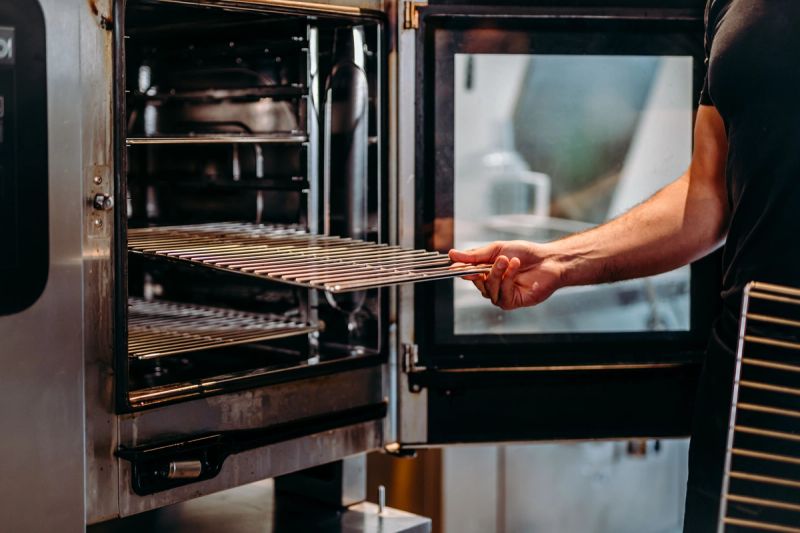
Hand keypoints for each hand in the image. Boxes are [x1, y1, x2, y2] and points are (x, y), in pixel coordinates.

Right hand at [449, 241, 564, 310]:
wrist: (548, 260)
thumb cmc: (525, 253)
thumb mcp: (497, 249)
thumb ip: (474, 255)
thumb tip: (452, 255)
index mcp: (486, 271)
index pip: (468, 274)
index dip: (463, 271)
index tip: (458, 266)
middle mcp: (492, 285)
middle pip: (478, 284)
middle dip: (488, 270)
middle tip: (501, 259)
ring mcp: (502, 295)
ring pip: (490, 290)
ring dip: (500, 274)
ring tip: (511, 261)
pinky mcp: (512, 302)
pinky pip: (503, 296)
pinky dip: (509, 280)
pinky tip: (517, 268)